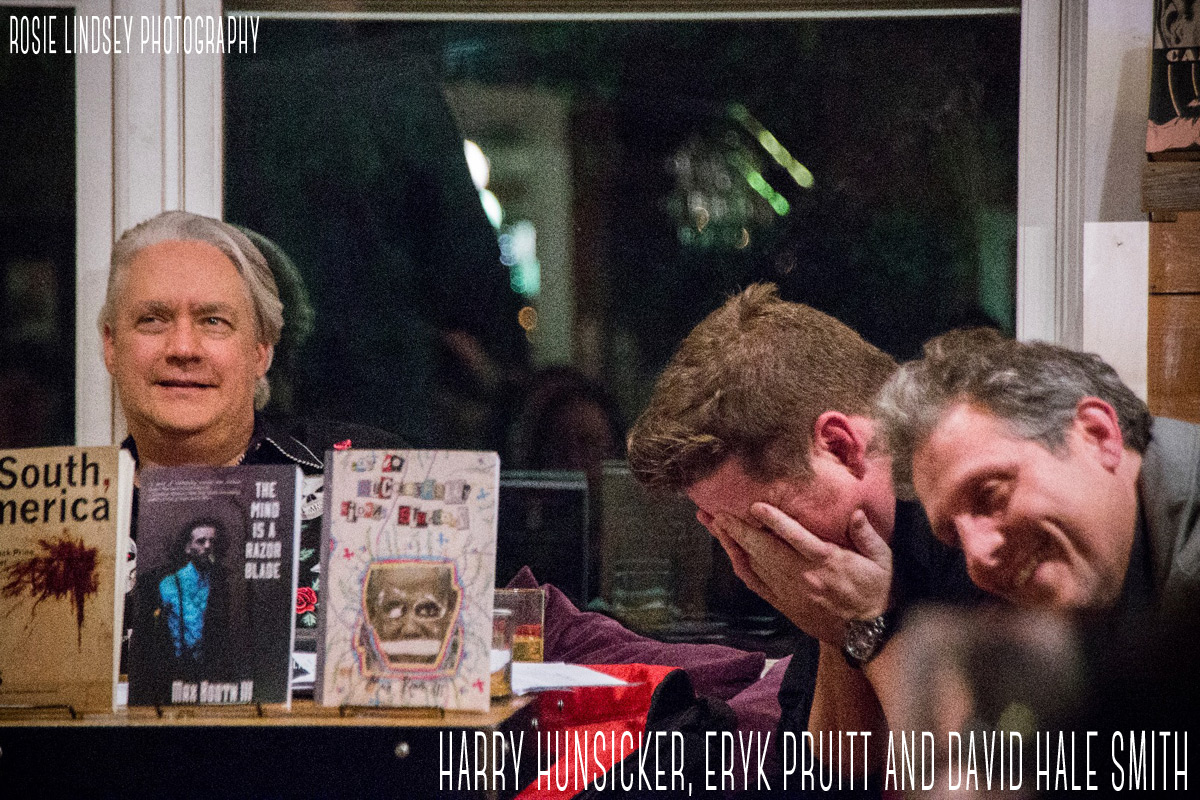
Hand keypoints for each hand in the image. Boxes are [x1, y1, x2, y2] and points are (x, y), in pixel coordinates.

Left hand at [698, 506, 891, 643]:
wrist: (869, 633)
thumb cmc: (877, 591)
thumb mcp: (883, 561)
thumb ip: (867, 536)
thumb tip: (856, 514)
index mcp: (827, 562)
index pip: (796, 538)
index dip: (775, 521)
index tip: (755, 506)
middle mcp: (803, 576)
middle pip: (764, 550)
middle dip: (738, 529)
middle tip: (717, 511)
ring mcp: (790, 591)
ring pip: (754, 564)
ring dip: (732, 544)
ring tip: (713, 524)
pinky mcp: (783, 603)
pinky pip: (756, 584)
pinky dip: (740, 566)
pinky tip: (729, 551)